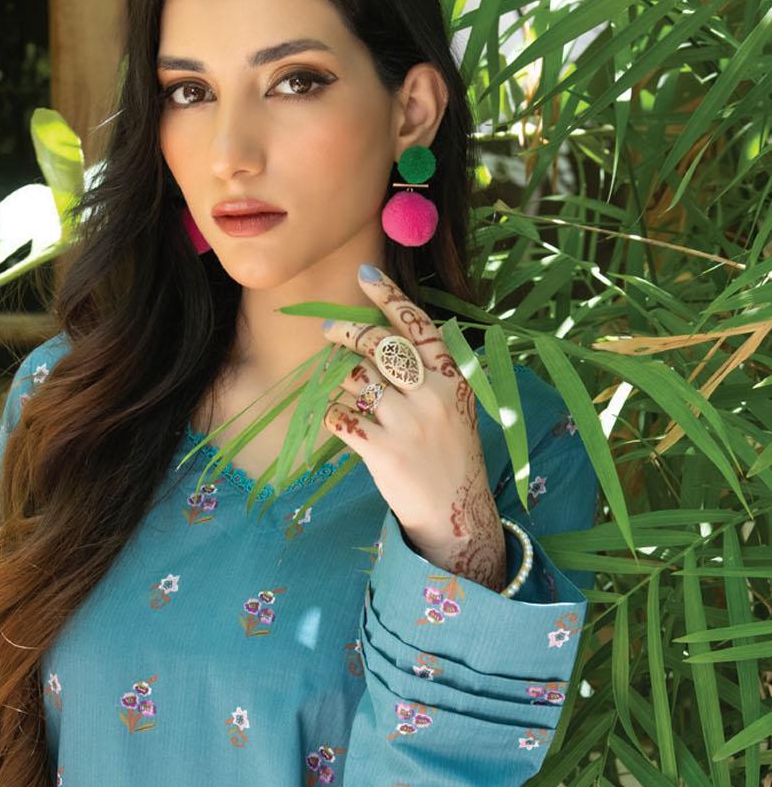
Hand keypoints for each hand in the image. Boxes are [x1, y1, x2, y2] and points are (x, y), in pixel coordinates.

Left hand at [320, 265, 505, 589]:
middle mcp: (431, 395)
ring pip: (356, 378)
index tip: (366, 273)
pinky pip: (341, 417)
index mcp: (453, 378)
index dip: (390, 296)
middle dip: (347, 331)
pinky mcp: (383, 451)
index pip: (418, 325)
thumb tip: (404, 332)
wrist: (456, 513)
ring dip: (343, 379)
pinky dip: (335, 415)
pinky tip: (342, 421)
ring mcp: (407, 423)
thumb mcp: (458, 406)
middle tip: (329, 330)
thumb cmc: (451, 455)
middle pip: (378, 345)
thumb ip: (436, 371)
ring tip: (348, 390)